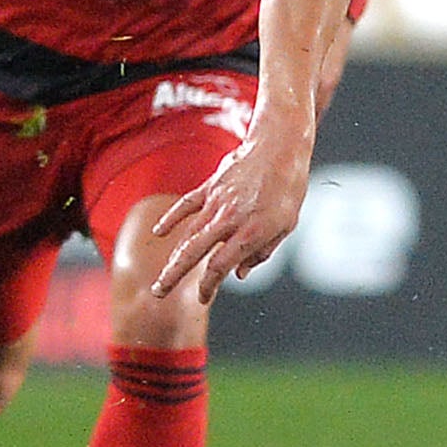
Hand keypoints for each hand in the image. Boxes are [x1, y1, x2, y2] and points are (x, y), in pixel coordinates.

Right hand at [149, 131, 310, 303]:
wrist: (280, 147)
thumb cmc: (288, 188)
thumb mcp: (285, 226)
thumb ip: (261, 252)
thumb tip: (240, 274)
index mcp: (250, 232)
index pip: (220, 266)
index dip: (208, 286)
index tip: (203, 298)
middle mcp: (229, 219)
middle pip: (194, 253)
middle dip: (174, 275)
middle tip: (159, 292)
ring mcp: (216, 202)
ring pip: (188, 234)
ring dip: (173, 256)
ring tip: (163, 276)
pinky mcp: (209, 187)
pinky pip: (186, 205)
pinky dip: (171, 219)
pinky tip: (159, 232)